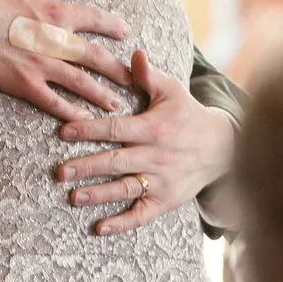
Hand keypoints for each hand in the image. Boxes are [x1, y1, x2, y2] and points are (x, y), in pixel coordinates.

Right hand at [0, 0, 132, 122]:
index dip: (112, 25)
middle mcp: (55, 41)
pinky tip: (84, 120)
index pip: (94, 19)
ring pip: (81, 83)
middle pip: (96, 57)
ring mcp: (41, 65)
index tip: (125, 32)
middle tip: (133, 79)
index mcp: (55, 12)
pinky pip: (53, 102)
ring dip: (102, 95)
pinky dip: (71, 112)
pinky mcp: (24, 84)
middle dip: (117, 69)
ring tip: (116, 105)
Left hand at [55, 51, 234, 235]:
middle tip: (59, 171)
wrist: (222, 147)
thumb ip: (149, 75)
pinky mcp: (166, 200)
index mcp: (152, 128)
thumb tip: (134, 52)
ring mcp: (161, 181)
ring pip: (125, 189)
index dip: (88, 130)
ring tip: (73, 197)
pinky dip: (122, 223)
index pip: (115, 128)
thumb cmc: (188, 114)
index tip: (63, 132)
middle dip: (86, 166)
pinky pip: (142, 214)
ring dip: (99, 195)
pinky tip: (99, 228)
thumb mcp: (172, 90)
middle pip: (116, 162)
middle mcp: (155, 156)